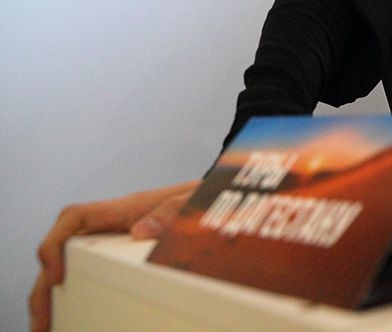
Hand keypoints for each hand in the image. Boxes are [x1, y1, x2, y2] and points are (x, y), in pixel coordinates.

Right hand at [29, 180, 199, 331]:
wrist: (227, 196)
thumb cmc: (207, 196)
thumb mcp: (196, 200)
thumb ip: (174, 210)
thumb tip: (142, 231)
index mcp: (128, 208)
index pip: (76, 217)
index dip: (55, 244)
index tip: (56, 276)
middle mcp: (118, 224)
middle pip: (67, 250)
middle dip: (46, 285)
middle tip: (41, 322)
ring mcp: (121, 239)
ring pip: (77, 263)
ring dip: (57, 294)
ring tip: (48, 327)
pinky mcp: (130, 253)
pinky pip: (95, 270)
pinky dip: (80, 292)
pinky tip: (76, 315)